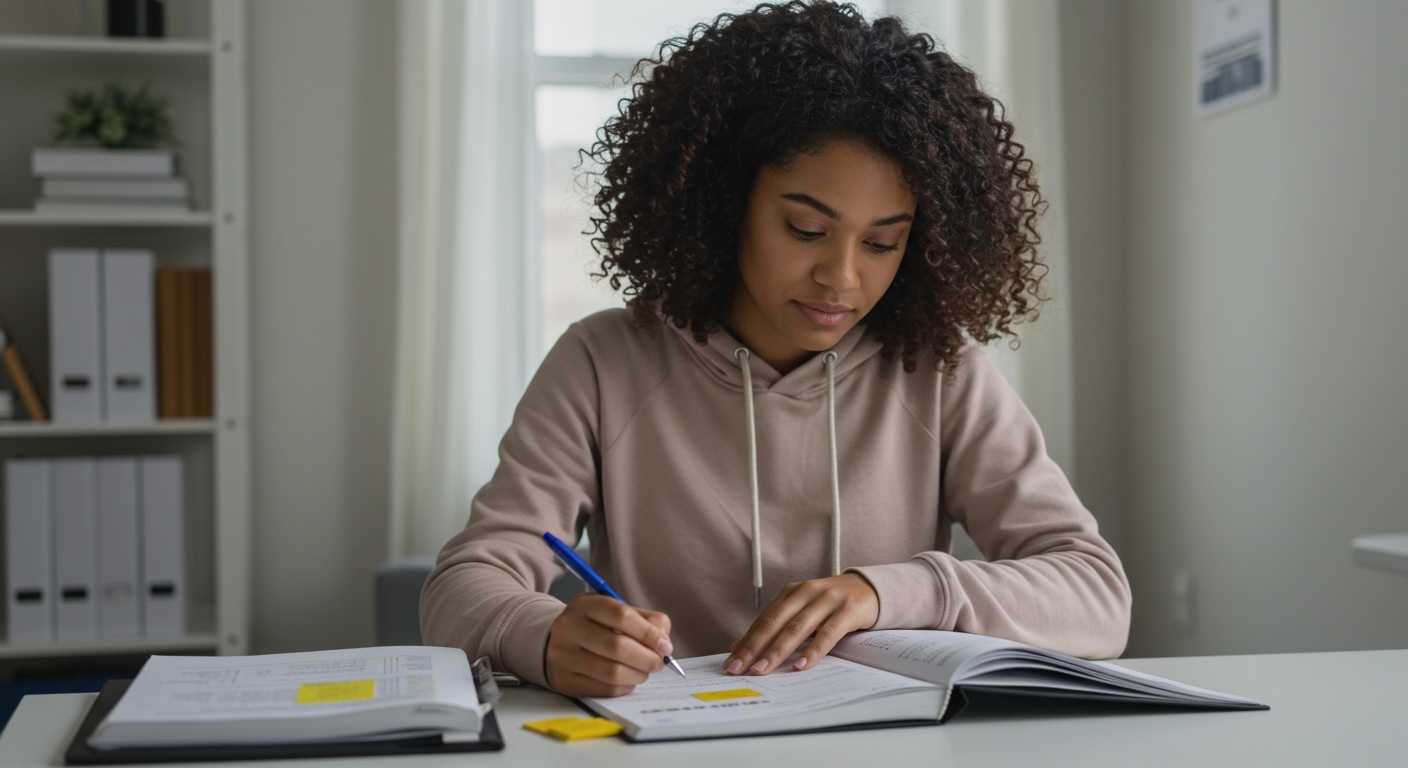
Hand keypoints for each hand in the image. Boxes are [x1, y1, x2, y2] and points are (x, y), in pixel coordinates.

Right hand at [545, 594, 673, 696]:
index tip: (665, 646)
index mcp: (585, 605)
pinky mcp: (564, 681)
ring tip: (644, 672)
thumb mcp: (615, 612)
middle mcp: (569, 628)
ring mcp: (563, 656)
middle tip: (658, 663)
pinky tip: (627, 680)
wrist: (555, 642)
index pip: (622, 616)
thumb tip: (663, 643)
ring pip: (612, 672)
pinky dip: (624, 687)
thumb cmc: (595, 626)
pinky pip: (604, 690)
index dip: (649, 633)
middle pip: (618, 647)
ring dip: (638, 675)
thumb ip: (645, 621)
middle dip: (647, 658)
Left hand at [725, 573, 878, 675]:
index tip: (732, 661)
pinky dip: (813, 651)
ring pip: (797, 628)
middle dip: (754, 647)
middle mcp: (807, 592)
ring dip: (778, 651)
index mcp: (792, 593)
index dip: (747, 641)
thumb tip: (741, 648)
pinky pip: (828, 633)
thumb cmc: (833, 605)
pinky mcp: (848, 610)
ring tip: (763, 669)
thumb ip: (778, 627)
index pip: (764, 620)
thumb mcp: (804, 612)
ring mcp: (827, 600)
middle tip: (739, 667)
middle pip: (775, 622)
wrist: (871, 589)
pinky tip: (801, 665)